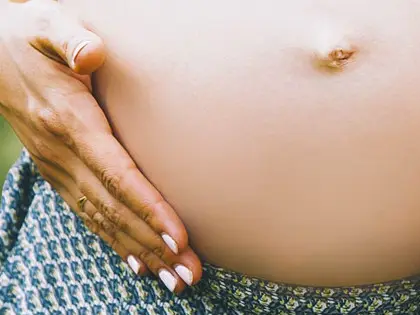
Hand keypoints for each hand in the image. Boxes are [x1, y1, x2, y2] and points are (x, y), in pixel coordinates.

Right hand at [0, 0, 198, 292]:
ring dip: (141, 252)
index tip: (177, 234)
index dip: (147, 206)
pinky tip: (142, 266)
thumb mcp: (49, 23)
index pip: (116, 173)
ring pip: (104, 219)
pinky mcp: (59, 173)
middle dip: (153, 244)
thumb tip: (94, 51)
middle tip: (189, 272)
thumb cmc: (32, 36)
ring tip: (177, 279)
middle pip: (115, 208)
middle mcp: (64, 153)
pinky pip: (89, 215)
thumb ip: (72, 38)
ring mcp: (59, 167)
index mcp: (70, 121)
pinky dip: (117, 242)